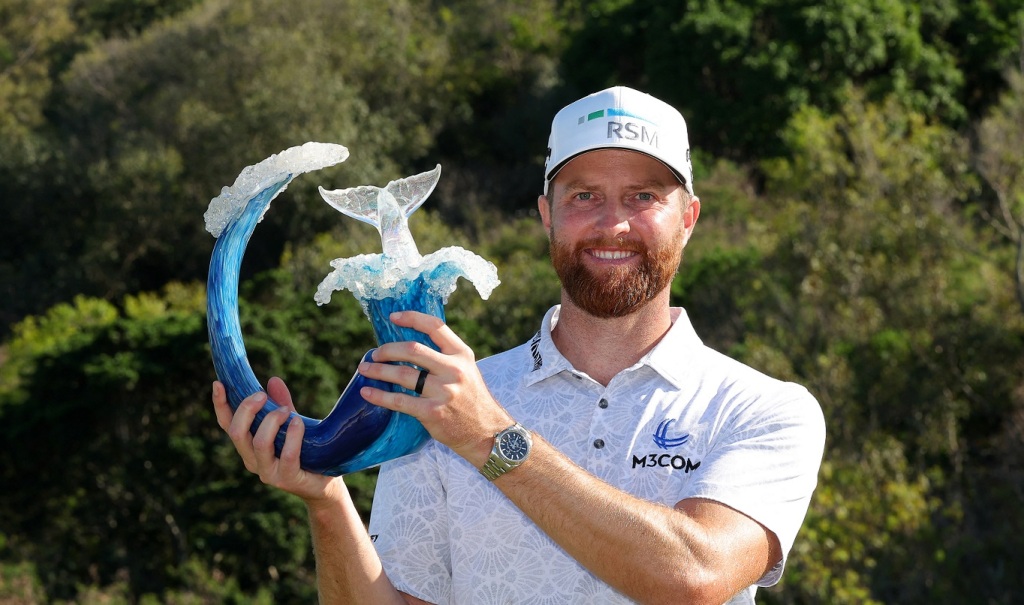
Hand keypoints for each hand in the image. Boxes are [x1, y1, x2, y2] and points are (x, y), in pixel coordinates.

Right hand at [212, 377, 343, 505]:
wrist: (323, 483)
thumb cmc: (305, 452)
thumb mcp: (291, 424)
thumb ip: (281, 404)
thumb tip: (273, 380)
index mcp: (248, 446)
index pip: (227, 425)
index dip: (220, 405)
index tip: (219, 383)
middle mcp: (252, 460)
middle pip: (237, 432)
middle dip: (247, 409)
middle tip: (262, 395)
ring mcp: (268, 472)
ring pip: (259, 443)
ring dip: (272, 421)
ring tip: (286, 410)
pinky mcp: (287, 479)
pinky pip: (287, 456)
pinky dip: (292, 437)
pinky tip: (297, 423)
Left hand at [357, 311, 512, 467]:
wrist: (487, 433)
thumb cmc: (472, 400)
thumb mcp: (467, 370)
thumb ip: (445, 357)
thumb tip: (410, 346)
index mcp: (462, 355)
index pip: (435, 327)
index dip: (412, 318)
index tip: (393, 317)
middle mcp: (454, 369)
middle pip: (412, 350)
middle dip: (388, 350)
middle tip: (375, 354)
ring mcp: (443, 391)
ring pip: (402, 374)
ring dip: (378, 370)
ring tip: (365, 369)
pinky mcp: (432, 412)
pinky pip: (399, 401)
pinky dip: (380, 395)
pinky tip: (367, 392)